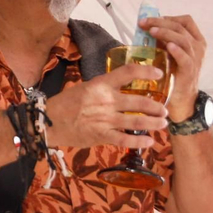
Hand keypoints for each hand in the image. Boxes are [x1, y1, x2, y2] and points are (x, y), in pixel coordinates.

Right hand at [44, 62, 167, 150]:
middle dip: (157, 106)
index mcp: (101, 84)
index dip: (146, 71)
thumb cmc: (66, 104)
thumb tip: (122, 86)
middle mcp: (106, 100)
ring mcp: (105, 119)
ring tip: (163, 123)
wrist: (48, 122)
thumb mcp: (86, 88)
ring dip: (154, 123)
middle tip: (164, 109)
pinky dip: (140, 142)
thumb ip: (104, 88)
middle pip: (140, 101)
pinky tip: (150, 141)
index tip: (159, 73)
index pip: (128, 72)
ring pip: (137, 121)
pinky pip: (126, 140)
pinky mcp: (102, 136)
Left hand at [141, 14, 206, 121]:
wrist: (180, 99)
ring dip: (166, 33)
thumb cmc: (173, 74)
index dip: (168, 17)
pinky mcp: (190, 71)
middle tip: (144, 23)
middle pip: (181, 27)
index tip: (151, 19)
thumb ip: (161, 40)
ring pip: (183, 39)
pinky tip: (168, 46)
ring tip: (152, 31)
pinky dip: (177, 51)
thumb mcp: (168, 53)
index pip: (185, 21)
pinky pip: (185, 58)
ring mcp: (196, 59)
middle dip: (161, 22)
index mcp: (195, 40)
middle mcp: (198, 47)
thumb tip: (143, 26)